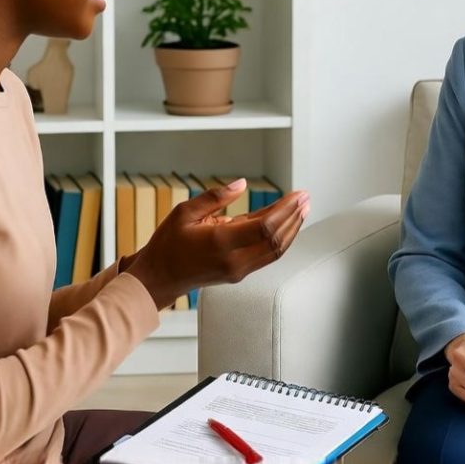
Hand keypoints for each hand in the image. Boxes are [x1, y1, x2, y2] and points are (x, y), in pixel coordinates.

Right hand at [126, 179, 309, 308]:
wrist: (159, 279)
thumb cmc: (168, 244)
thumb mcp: (184, 212)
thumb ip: (215, 197)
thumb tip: (242, 184)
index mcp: (220, 243)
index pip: (265, 227)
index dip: (285, 210)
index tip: (297, 195)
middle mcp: (234, 261)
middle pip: (276, 240)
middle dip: (294, 217)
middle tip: (305, 197)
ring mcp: (238, 271)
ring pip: (276, 251)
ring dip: (292, 229)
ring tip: (302, 209)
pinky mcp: (239, 274)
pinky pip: (268, 257)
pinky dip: (281, 240)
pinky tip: (287, 225)